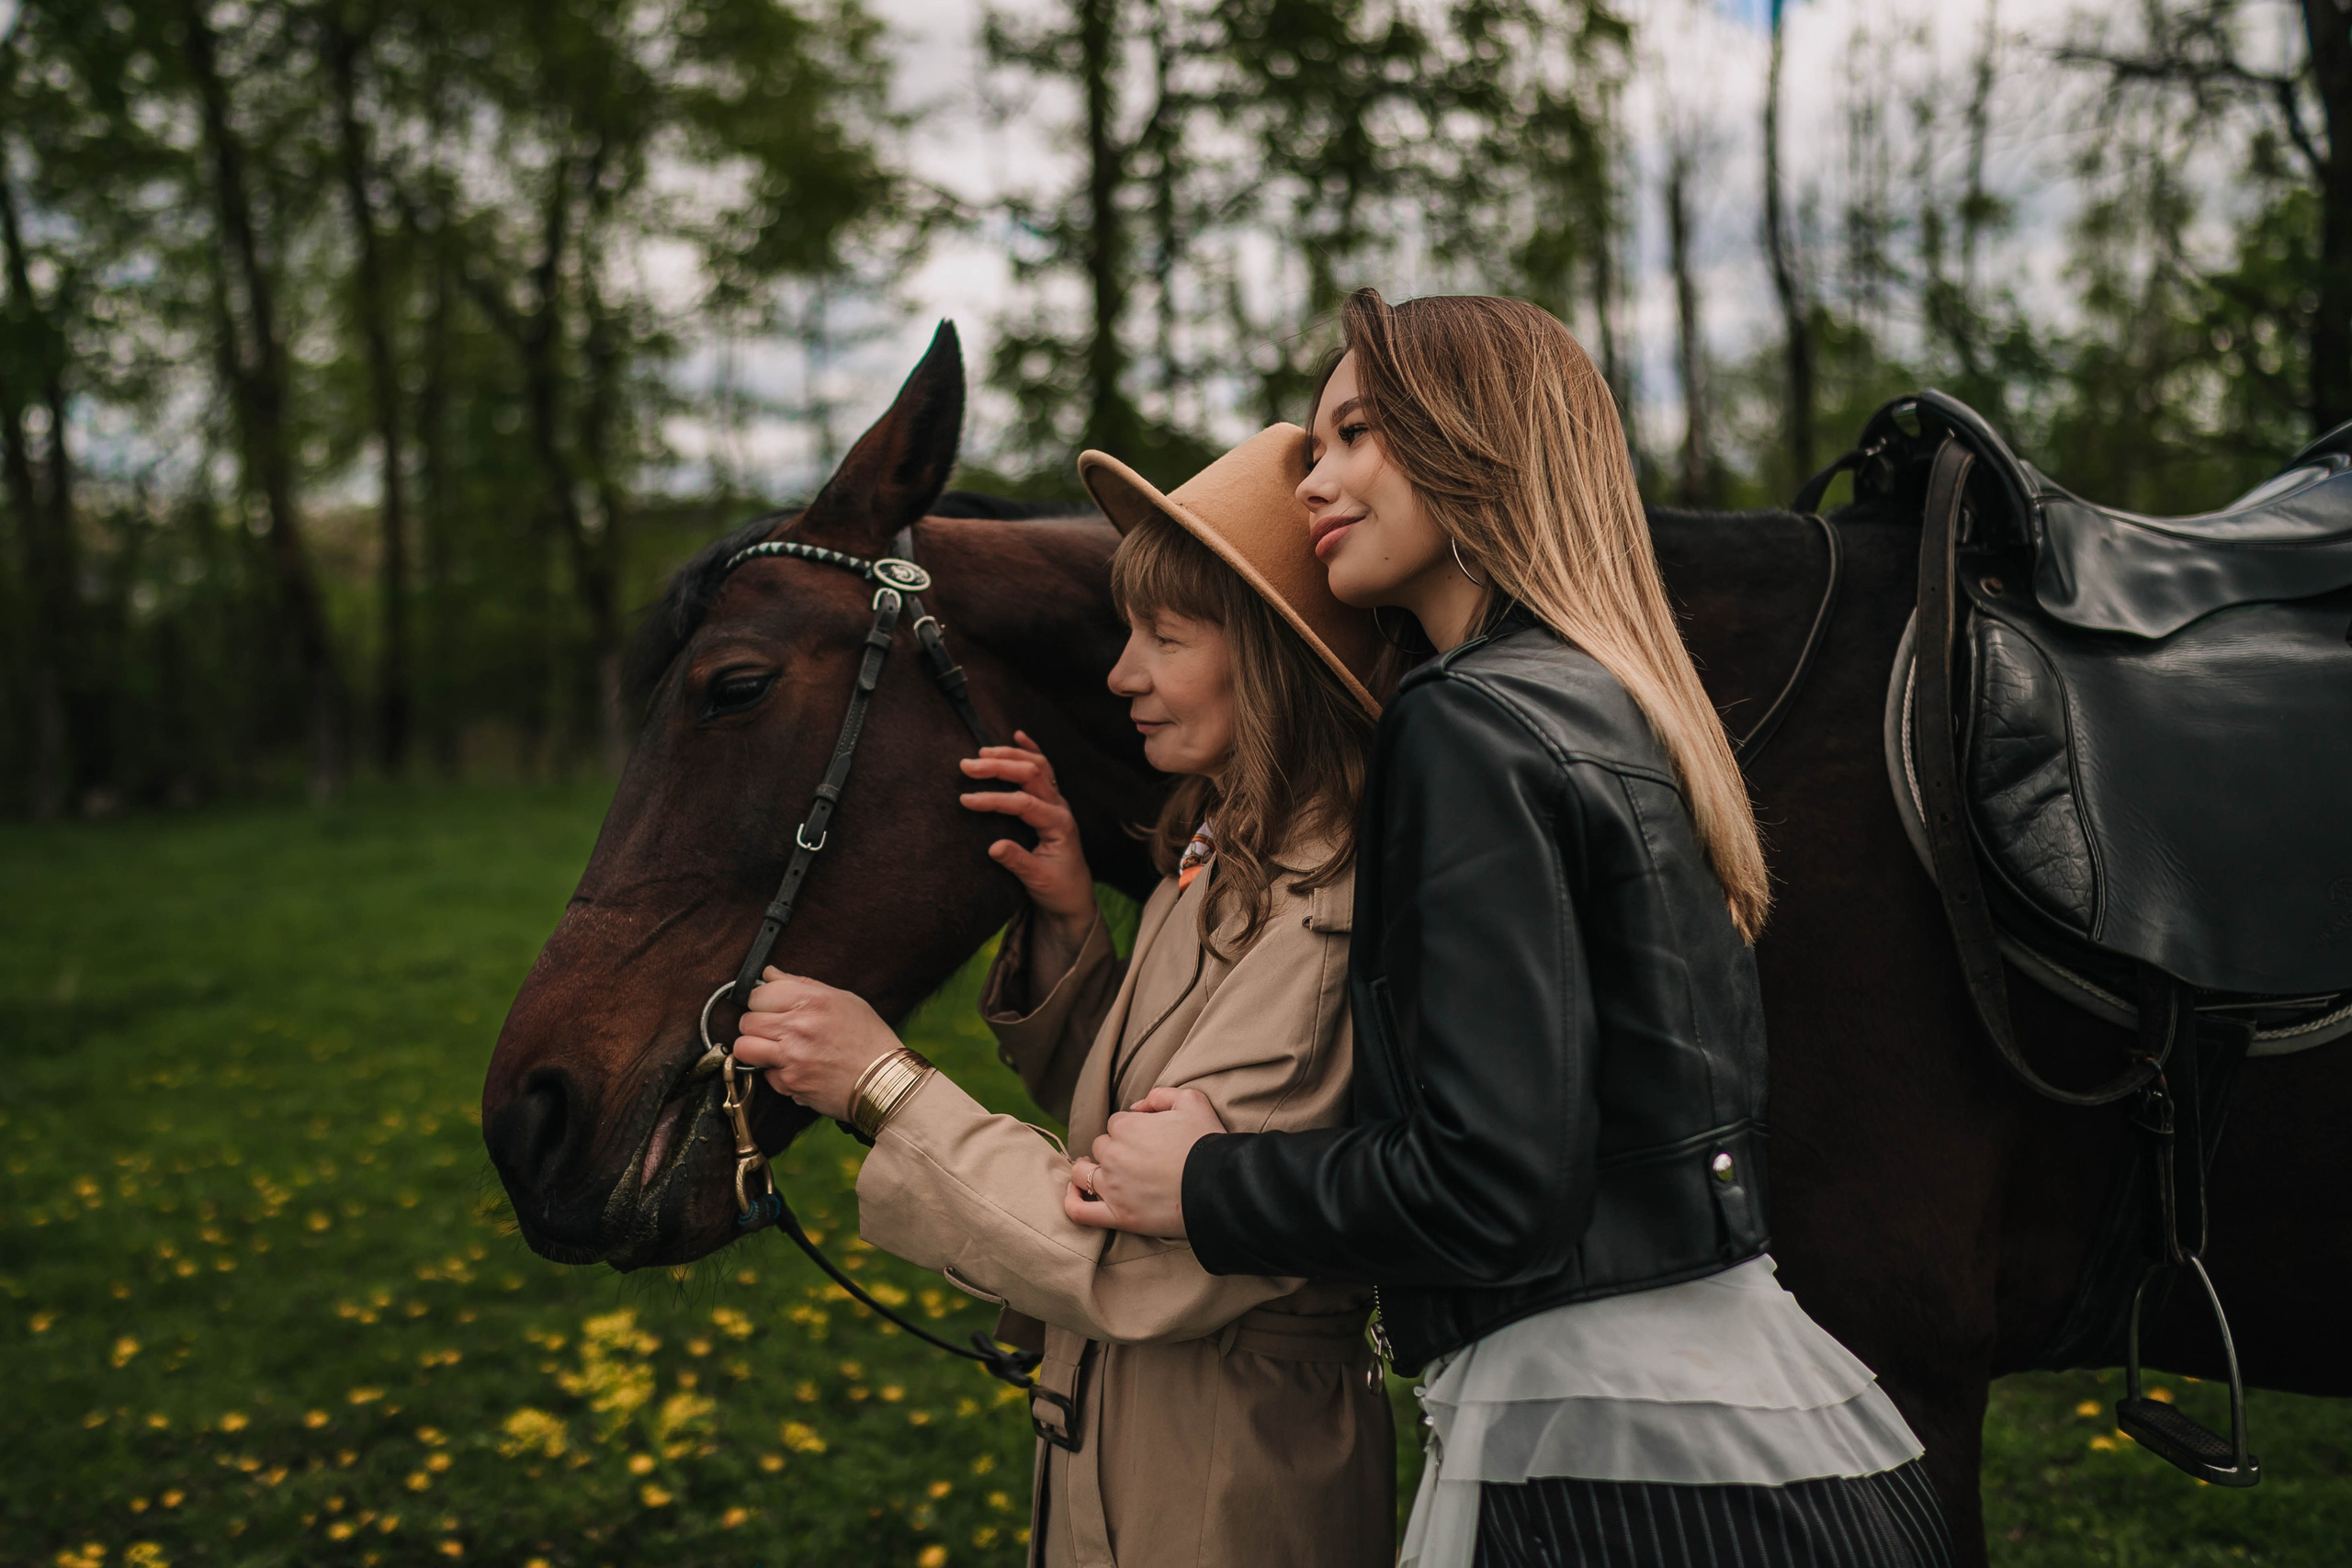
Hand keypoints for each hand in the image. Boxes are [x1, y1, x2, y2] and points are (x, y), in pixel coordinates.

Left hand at [730, 968, 901, 1121]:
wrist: (885, 1081)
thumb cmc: (868, 1038)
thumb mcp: (843, 999)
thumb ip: (801, 985)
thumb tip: (769, 974)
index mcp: (811, 1001)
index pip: (757, 994)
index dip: (761, 1001)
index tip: (770, 1007)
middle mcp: (797, 1027)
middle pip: (747, 1021)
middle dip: (757, 1025)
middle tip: (775, 1030)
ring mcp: (791, 1057)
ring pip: (744, 1048)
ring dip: (755, 1049)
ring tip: (775, 1050)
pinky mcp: (790, 1084)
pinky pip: (766, 1075)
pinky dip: (777, 1074)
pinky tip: (798, 1070)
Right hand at [961, 732, 1095, 967]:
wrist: (1074, 896)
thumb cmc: (1057, 889)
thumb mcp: (1038, 881)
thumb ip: (1018, 862)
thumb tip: (994, 846)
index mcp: (1058, 825)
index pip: (1023, 803)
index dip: (993, 799)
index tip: (965, 801)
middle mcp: (1060, 807)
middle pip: (1031, 775)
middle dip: (998, 767)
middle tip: (966, 765)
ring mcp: (1057, 802)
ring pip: (1037, 766)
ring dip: (1010, 755)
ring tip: (981, 753)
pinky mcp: (1051, 802)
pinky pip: (1044, 770)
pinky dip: (1030, 750)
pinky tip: (1018, 735)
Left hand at [1063, 1085, 1225, 1237]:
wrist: (1221, 1186)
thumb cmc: (1207, 1143)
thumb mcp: (1192, 1101)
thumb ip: (1161, 1095)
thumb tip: (1138, 1106)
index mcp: (1128, 1125)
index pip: (1116, 1124)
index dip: (1131, 1131)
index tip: (1147, 1141)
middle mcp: (1114, 1154)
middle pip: (1101, 1147)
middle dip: (1115, 1151)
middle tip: (1137, 1161)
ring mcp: (1113, 1187)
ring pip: (1083, 1174)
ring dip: (1089, 1171)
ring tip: (1101, 1175)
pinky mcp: (1118, 1216)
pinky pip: (1079, 1210)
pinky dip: (1072, 1201)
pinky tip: (1077, 1194)